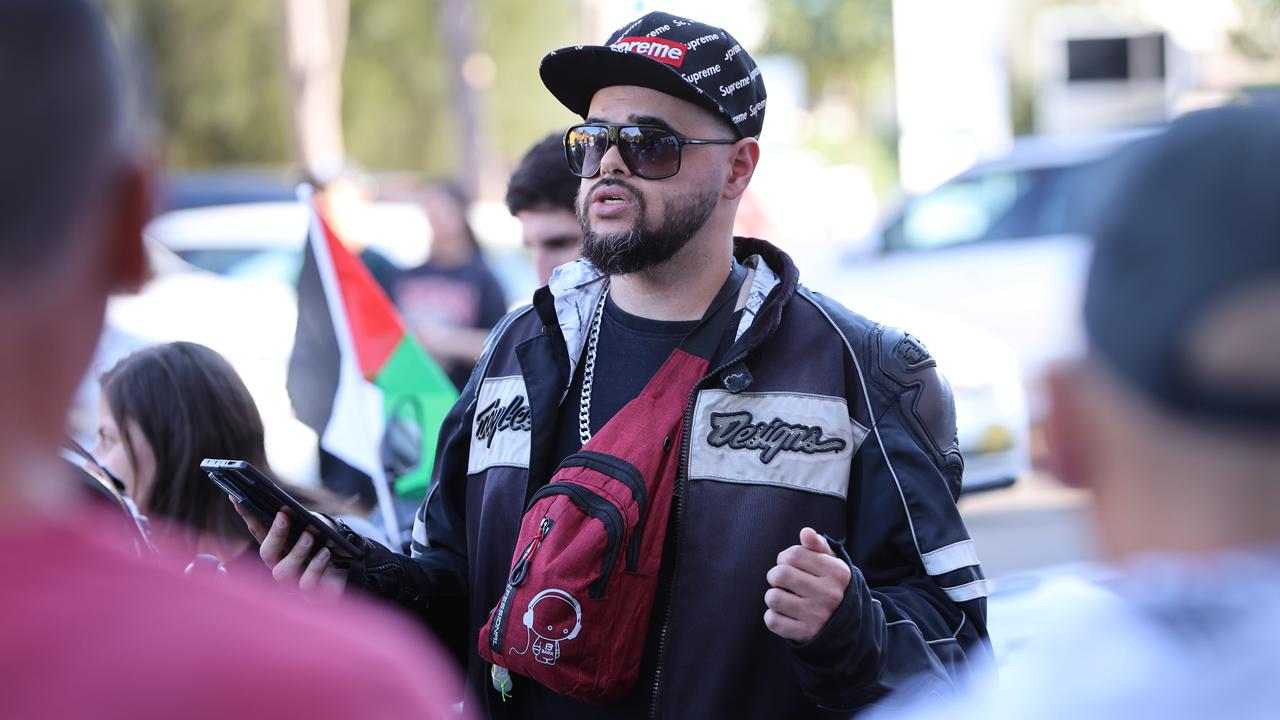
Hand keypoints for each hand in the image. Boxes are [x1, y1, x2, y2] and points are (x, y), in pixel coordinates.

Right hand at [232, 501, 346, 600]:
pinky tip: (325, 553)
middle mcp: (280, 565)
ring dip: (296, 552)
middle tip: (283, 516)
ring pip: (282, 572)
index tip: (237, 498)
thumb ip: (307, 519)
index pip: (258, 530)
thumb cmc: (329, 543)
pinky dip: (316, 566)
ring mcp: (293, 582)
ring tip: (309, 536)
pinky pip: (307, 584)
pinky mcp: (310, 593)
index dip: (247, 516)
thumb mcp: (321, 526)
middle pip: (266, 554)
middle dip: (274, 534)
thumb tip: (291, 511)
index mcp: (278, 546)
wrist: (351, 565)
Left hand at [764, 527, 851, 642]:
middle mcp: (830, 595)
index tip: (789, 563)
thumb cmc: (833, 586)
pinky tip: (785, 614)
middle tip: (783, 581)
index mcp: (837, 573)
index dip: (785, 557)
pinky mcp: (806, 634)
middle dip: (775, 575)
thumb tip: (805, 532)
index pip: (793, 555)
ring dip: (774, 596)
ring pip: (773, 598)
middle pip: (779, 574)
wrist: (849, 627)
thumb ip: (818, 545)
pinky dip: (773, 616)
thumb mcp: (833, 564)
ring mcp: (818, 616)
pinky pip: (772, 621)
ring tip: (785, 597)